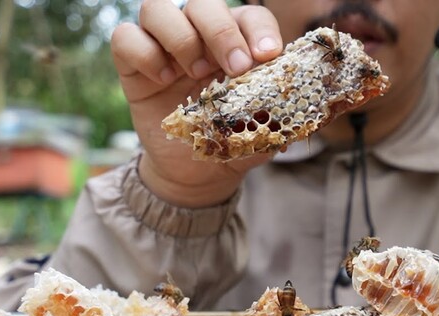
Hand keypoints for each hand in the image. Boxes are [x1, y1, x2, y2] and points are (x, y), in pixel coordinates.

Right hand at [110, 0, 282, 207]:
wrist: (196, 175)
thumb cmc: (233, 142)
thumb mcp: (262, 131)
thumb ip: (281, 115)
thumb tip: (313, 108)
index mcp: (238, 44)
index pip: (249, 16)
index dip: (259, 29)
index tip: (268, 56)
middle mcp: (199, 36)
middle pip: (203, 3)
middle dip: (222, 31)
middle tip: (237, 67)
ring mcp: (164, 47)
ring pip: (157, 8)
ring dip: (181, 37)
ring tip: (196, 73)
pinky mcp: (133, 65)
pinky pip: (125, 37)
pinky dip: (144, 52)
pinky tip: (162, 79)